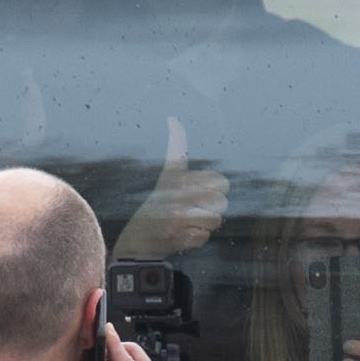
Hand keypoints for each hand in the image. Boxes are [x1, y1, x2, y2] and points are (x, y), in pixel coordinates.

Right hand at [116, 120, 227, 258]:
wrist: (138, 238)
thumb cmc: (157, 204)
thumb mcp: (167, 175)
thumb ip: (176, 149)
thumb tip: (173, 120)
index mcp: (179, 178)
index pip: (221, 182)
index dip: (215, 191)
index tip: (200, 195)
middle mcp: (177, 195)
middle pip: (221, 203)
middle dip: (210, 210)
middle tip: (192, 212)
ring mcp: (176, 216)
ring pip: (215, 221)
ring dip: (203, 226)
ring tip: (186, 224)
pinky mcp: (177, 237)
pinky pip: (204, 237)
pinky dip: (195, 240)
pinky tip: (181, 235)